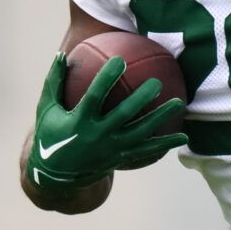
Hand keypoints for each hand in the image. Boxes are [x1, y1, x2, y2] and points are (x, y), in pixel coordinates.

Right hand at [27, 54, 187, 188]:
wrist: (56, 176)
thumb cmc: (51, 134)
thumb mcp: (47, 108)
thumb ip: (54, 82)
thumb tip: (62, 54)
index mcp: (79, 121)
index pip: (94, 97)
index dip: (106, 78)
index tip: (119, 60)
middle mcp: (97, 136)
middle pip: (123, 116)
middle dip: (141, 99)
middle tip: (157, 83)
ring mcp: (111, 150)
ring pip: (140, 133)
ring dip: (160, 118)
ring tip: (179, 103)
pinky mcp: (120, 158)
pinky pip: (146, 150)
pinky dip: (165, 144)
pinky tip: (183, 136)